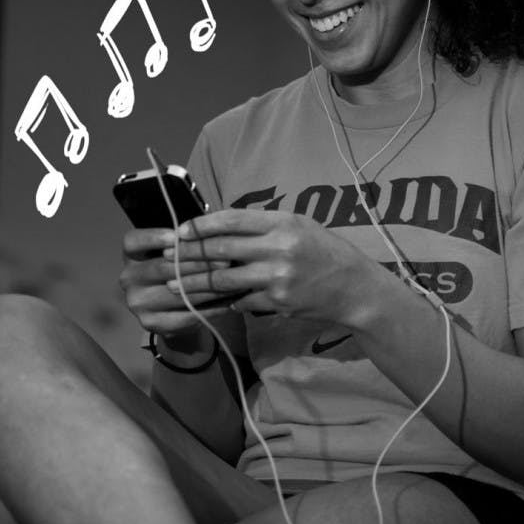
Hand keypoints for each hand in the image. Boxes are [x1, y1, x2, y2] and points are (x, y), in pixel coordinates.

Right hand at [118, 227, 240, 339]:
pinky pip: (185, 314)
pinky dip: (210, 307)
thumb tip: (212, 234)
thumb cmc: (176, 272)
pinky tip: (228, 301)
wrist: (172, 313)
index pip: (133, 241)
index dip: (154, 237)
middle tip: (225, 259)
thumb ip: (184, 243)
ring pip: (177, 292)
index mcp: (130, 256)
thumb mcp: (174, 253)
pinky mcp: (151, 323)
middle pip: (162, 267)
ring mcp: (137, 303)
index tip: (177, 236)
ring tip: (231, 279)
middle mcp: (128, 278)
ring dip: (208, 285)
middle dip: (197, 262)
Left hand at [164, 209, 385, 325]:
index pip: (231, 220)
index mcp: (281, 223)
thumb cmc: (325, 251)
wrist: (355, 288)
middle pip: (221, 249)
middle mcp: (278, 248)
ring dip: (195, 283)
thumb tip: (223, 225)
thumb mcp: (299, 226)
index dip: (201, 225)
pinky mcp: (278, 302)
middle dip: (190, 254)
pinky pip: (241, 301)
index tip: (180, 230)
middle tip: (168, 256)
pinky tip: (208, 303)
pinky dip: (224, 301)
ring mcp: (277, 278)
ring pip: (224, 280)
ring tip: (174, 284)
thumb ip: (264, 225)